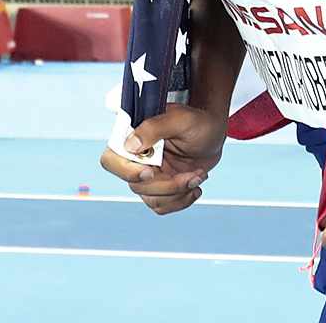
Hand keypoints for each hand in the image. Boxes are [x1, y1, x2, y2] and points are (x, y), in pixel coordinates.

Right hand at [99, 104, 226, 215]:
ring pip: (151, 199)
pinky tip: (196, 184)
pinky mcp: (161, 188)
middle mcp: (136, 159)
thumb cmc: (197, 120)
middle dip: (168, 184)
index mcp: (133, 138)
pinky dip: (182, 200)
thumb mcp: (180, 119)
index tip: (151, 171)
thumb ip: (154, 127)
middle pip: (136, 185)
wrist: (214, 134)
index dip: (126, 171)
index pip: (111, 160)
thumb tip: (130, 145)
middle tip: (192, 174)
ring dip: (178, 193)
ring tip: (199, 175)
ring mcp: (148, 176)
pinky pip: (162, 206)